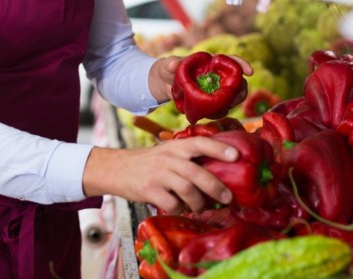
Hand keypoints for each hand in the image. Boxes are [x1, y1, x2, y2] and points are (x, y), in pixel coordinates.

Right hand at [83, 137, 238, 214]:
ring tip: (201, 207)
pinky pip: (173, 204)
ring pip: (188, 191)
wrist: (115, 168)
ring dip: (199, 203)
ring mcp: (159, 175)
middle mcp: (168, 158)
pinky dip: (180, 210)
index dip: (219, 148)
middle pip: (198, 173)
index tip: (236, 155)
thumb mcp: (166, 152)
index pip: (200, 143)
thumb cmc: (148, 163)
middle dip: (217, 187)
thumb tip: (219, 170)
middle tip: (228, 197)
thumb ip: (187, 157)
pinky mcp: (150, 191)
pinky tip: (179, 208)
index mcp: (175, 147)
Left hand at [148, 54, 253, 102]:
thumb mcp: (167, 65)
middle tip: (233, 99)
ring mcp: (216, 88)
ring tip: (221, 108)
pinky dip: (220, 111)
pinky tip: (211, 114)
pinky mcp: (212, 100)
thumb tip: (173, 64)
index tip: (250, 72)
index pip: (230, 60)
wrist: (163, 84)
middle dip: (240, 90)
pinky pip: (222, 107)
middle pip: (237, 81)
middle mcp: (217, 75)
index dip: (242, 64)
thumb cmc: (168, 69)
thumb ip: (170, 64)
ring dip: (232, 103)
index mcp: (210, 62)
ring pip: (233, 96)